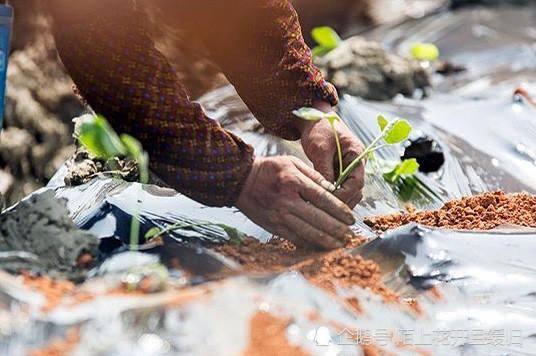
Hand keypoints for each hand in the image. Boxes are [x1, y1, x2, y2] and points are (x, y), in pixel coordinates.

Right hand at [236, 156, 354, 249]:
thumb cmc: (269, 169)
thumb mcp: (292, 163)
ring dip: (327, 240)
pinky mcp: (273, 226)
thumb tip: (333, 189)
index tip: (351, 218)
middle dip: (337, 229)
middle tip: (350, 235)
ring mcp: (280, 216)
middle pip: (319, 219)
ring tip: (340, 244)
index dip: (340, 210)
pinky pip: (295, 239)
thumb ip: (314, 175)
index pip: (323, 199)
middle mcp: (288, 201)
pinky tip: (321, 247)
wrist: (240, 181)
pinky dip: (310, 245)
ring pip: (308, 232)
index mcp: (294, 182)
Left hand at [299, 102, 364, 207]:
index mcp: (357, 155)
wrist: (314, 118)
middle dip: (342, 202)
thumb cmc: (319, 128)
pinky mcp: (339, 171)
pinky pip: (339, 187)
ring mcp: (349, 168)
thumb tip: (327, 191)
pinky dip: (332, 195)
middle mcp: (356, 163)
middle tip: (326, 211)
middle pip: (355, 190)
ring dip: (338, 200)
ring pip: (348, 191)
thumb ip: (324, 170)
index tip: (330, 202)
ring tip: (323, 209)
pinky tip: (321, 201)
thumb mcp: (320, 149)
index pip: (356, 182)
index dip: (344, 195)